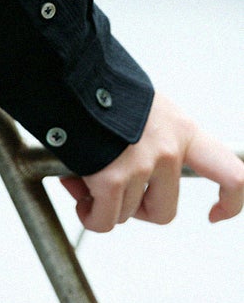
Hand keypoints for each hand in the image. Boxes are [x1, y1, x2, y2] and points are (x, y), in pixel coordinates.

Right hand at [61, 93, 243, 233]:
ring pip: (125, 215)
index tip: (215, 214)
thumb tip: (131, 186)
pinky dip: (89, 216)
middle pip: (164, 211)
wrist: (75, 82)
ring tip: (88, 181)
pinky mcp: (113, 180)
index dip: (230, 200)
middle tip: (116, 195)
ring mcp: (142, 166)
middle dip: (136, 211)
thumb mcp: (146, 113)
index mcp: (184, 131)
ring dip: (104, 206)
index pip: (230, 171)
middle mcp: (169, 150)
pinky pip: (102, 220)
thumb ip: (153, 145)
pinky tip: (80, 197)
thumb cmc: (103, 95)